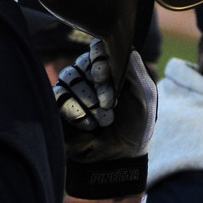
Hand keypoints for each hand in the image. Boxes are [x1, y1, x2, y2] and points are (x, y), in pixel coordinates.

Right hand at [55, 39, 155, 163]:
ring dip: (88, 100)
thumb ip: (136, 70)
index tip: (104, 75)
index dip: (98, 58)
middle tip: (110, 104)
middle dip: (98, 85)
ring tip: (104, 119)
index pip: (98, 47)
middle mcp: (89, 75)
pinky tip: (89, 124)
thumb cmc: (136, 124)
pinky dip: (75, 111)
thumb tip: (125, 46)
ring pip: (68, 77)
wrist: (120, 156)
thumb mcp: (145, 96)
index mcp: (111, 69)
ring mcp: (73, 90)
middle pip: (82, 62)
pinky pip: (57, 97)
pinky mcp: (59, 106)